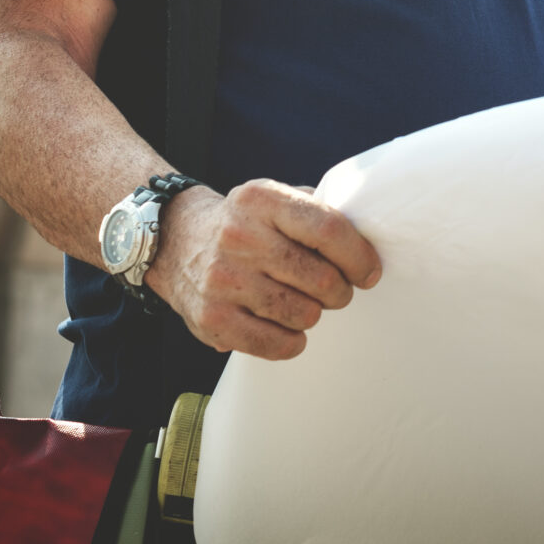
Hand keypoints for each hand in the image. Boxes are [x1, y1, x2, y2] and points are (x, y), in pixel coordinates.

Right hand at [146, 180, 381, 359]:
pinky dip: (294, 342)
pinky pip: (275, 344)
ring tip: (306, 303)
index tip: (369, 272)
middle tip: (336, 291)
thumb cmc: (244, 223)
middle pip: (322, 278)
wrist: (174, 240)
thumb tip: (368, 239)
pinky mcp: (212, 319)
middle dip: (341, 291)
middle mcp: (239, 237)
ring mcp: (223, 280)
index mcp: (261, 199)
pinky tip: (289, 329)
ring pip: (304, 313)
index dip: (359, 256)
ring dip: (316, 314)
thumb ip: (316, 212)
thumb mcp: (273, 199)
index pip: (329, 229)